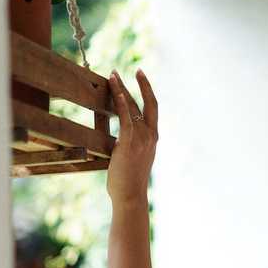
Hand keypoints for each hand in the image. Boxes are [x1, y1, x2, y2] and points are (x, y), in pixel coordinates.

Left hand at [106, 68, 158, 204]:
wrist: (131, 196)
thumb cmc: (128, 184)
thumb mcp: (132, 161)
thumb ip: (129, 148)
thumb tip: (118, 142)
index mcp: (153, 140)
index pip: (153, 112)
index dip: (149, 94)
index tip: (142, 80)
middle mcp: (151, 136)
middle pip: (150, 104)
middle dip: (143, 85)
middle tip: (135, 70)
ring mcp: (141, 138)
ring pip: (134, 106)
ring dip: (123, 89)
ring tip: (114, 75)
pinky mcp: (129, 141)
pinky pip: (125, 115)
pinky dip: (120, 100)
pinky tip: (114, 89)